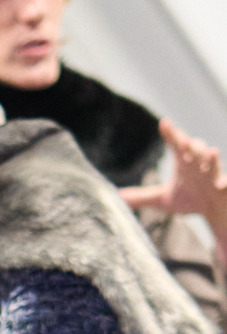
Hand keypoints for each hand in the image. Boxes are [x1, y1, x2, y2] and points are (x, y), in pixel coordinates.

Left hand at [121, 118, 226, 253]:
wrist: (214, 210)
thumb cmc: (190, 199)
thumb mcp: (163, 200)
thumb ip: (141, 196)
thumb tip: (117, 197)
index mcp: (184, 162)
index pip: (176, 145)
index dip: (171, 134)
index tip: (164, 123)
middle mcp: (198, 163)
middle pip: (195, 148)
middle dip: (191, 143)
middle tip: (183, 139)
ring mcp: (213, 173)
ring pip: (212, 161)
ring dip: (210, 157)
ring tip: (210, 152)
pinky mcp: (223, 186)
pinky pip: (225, 182)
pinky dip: (223, 181)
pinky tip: (220, 184)